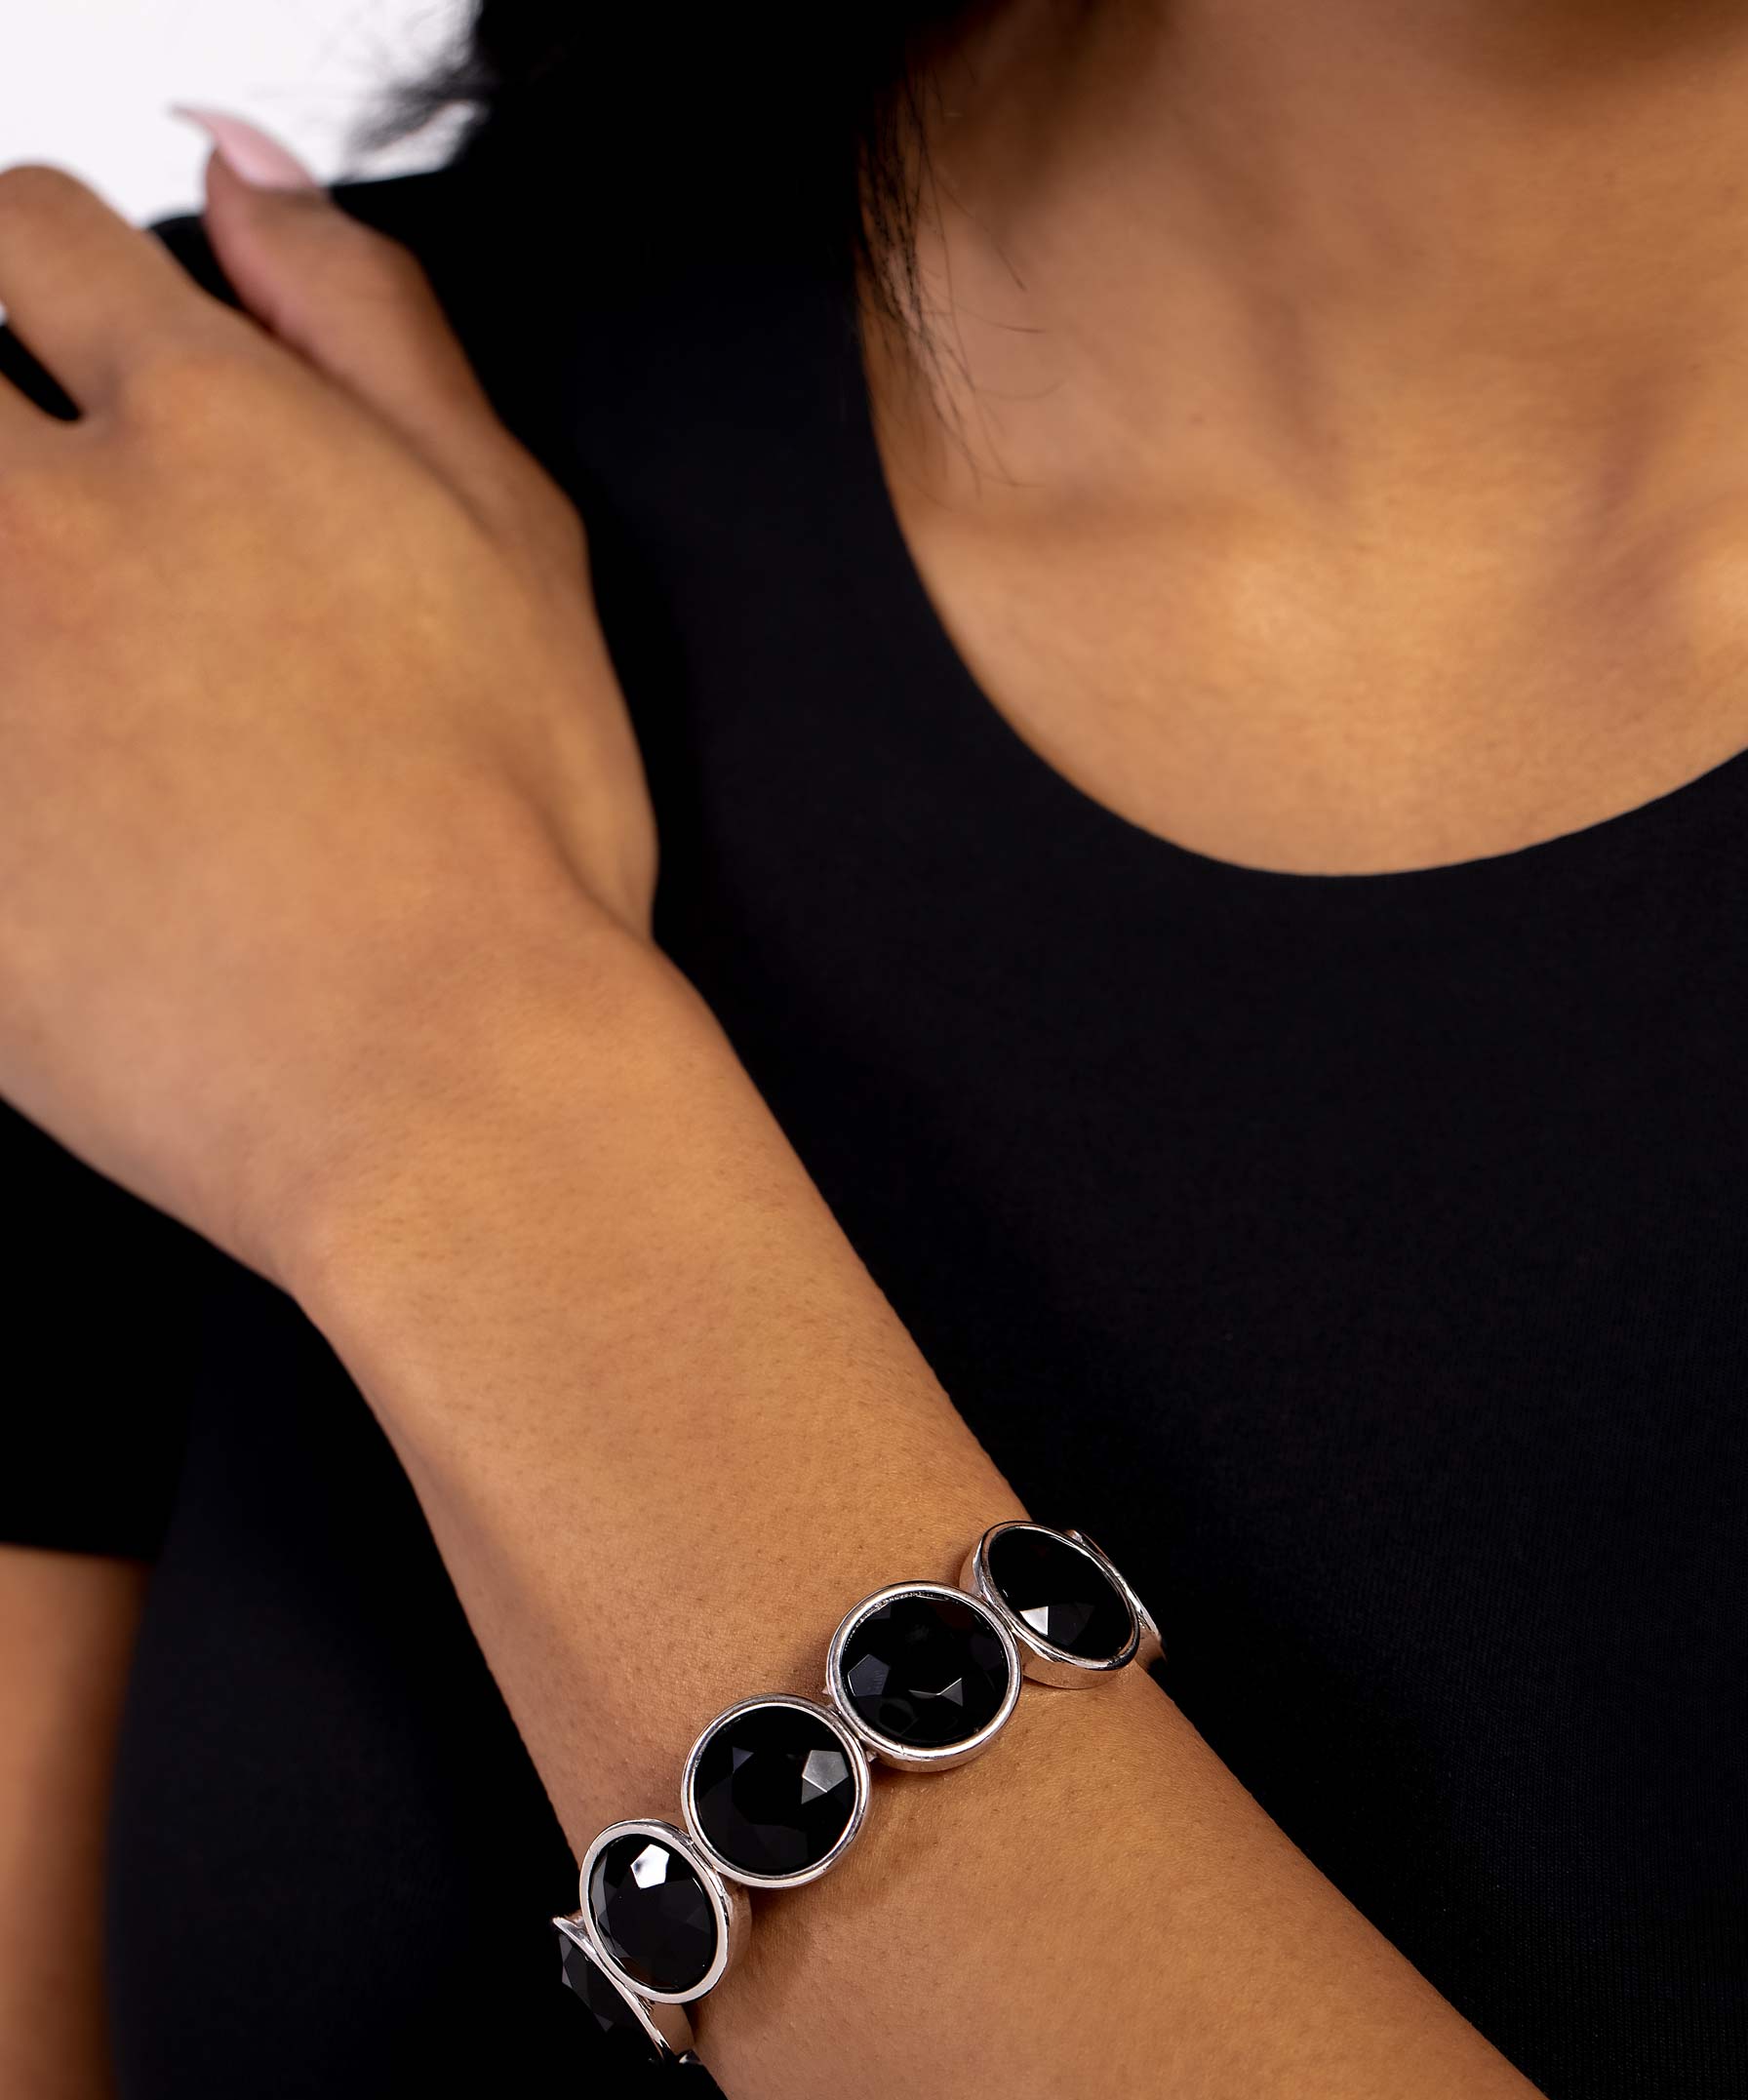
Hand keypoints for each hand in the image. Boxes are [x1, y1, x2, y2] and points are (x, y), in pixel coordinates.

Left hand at [0, 148, 657, 1275]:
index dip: (41, 270)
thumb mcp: (520, 542)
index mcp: (204, 425)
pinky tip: (59, 787)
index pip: (31, 233)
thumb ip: (373, 325)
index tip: (58, 336)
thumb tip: (243, 185)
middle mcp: (45, 526)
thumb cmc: (509, 852)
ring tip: (69, 660)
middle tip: (51, 520)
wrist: (447, 1088)